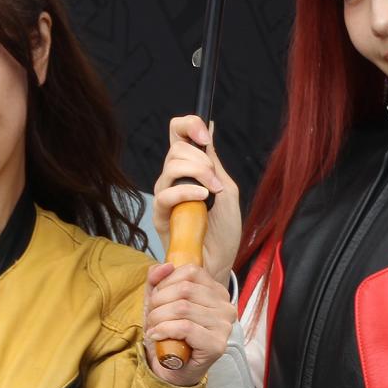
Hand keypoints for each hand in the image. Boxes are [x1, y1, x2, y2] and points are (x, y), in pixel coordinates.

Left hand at [142, 261, 235, 386]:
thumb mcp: (159, 302)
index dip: (166, 283)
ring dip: (158, 318)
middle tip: (151, 318)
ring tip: (153, 328)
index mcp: (217, 292)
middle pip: (184, 289)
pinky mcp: (217, 344)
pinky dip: (164, 330)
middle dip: (158, 302)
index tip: (156, 300)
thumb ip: (158, 280)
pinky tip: (156, 336)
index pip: (191, 272)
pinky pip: (185, 328)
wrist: (173, 370)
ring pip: (182, 308)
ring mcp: (224, 326)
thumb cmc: (169, 334)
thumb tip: (165, 265)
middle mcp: (226, 306)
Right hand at [152, 116, 241, 287]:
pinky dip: (186, 191)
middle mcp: (174, 178)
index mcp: (190, 168)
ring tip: (211, 194)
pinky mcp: (160, 215)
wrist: (220, 262)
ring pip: (171, 166)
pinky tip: (202, 199)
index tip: (205, 137)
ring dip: (197, 174)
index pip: (178, 132)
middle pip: (176, 148)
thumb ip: (214, 162)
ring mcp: (166, 195)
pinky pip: (166, 194)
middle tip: (216, 182)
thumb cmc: (223, 231)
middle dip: (201, 160)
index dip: (189, 125)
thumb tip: (209, 126)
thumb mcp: (227, 189)